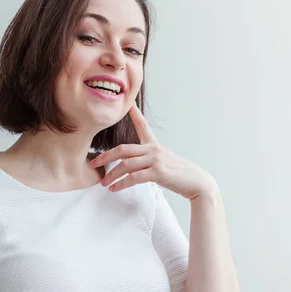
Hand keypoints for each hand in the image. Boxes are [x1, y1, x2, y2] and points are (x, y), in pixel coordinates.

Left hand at [89, 102, 218, 199]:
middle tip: (93, 162)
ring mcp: (155, 160)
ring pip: (126, 164)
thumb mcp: (163, 161)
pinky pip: (134, 178)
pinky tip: (115, 189)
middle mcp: (153, 149)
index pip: (142, 124)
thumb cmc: (178, 173)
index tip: (126, 103)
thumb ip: (148, 159)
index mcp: (154, 144)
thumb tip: (132, 163)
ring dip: (112, 175)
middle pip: (123, 149)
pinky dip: (122, 184)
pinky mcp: (158, 172)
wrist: (197, 183)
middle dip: (105, 156)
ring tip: (104, 183)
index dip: (134, 112)